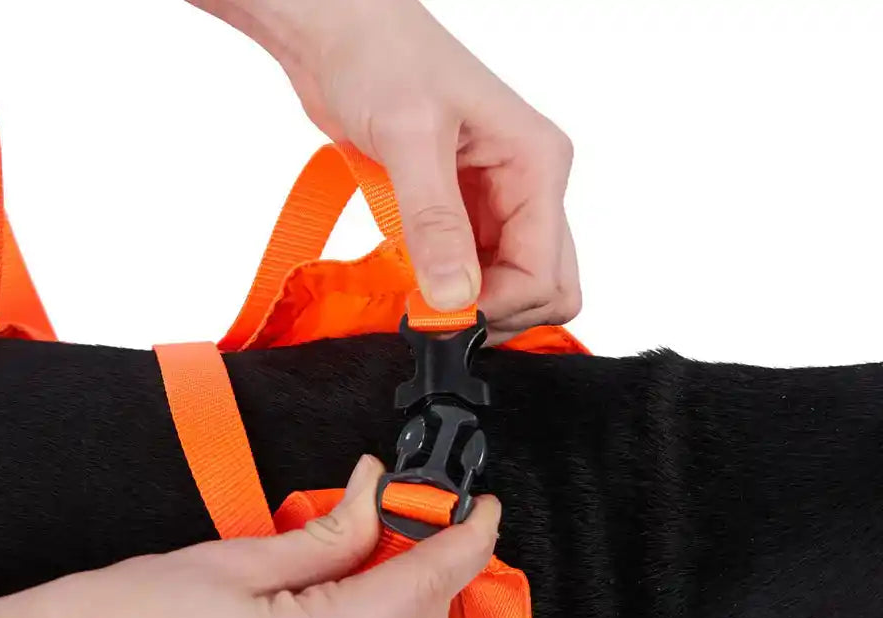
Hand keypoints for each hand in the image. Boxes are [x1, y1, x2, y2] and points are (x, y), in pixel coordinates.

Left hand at [192, 0, 581, 341]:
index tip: (442, 315)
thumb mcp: (409, 137)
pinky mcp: (460, 213)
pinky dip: (447, 291)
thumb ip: (434, 222)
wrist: (337, 35)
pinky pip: (471, 272)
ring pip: (510, 286)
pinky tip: (411, 286)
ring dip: (470, 305)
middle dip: (497, 313)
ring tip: (416, 302)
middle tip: (437, 317)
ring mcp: (495, 203)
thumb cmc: (380, 57)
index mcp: (537, 164)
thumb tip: (455, 297)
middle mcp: (527, 187)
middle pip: (544, 286)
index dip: (498, 304)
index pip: (545, 270)